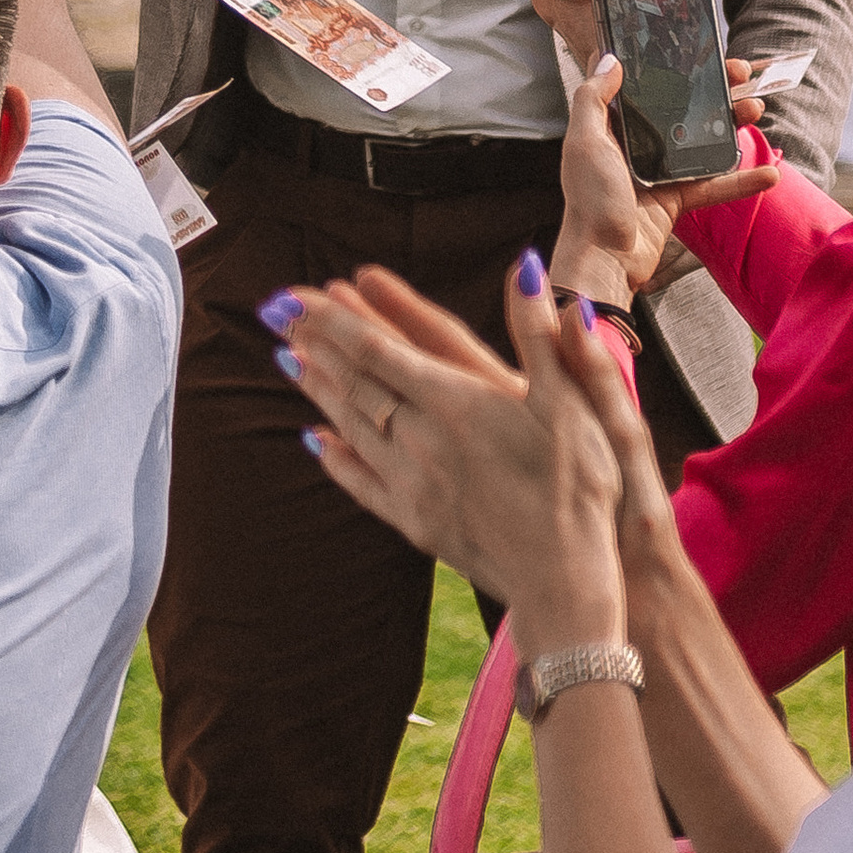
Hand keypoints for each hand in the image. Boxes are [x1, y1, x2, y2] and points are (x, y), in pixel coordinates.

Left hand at [274, 252, 627, 638]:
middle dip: (313, 343)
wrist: (566, 585)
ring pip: (351, 426)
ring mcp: (414, 485)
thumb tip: (525, 266)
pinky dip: (334, 456)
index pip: (376, 349)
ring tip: (287, 359)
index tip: (293, 295)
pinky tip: (315, 439)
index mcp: (456, 404)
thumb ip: (540, 333)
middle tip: (273, 311)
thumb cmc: (579, 490)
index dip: (332, 319)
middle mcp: (424, 440)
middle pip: (354, 382)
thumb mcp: (574, 402)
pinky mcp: (415, 524)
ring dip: (318, 389)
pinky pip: (360, 482)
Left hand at [552, 51, 778, 304]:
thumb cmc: (590, 200)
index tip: (693, 46)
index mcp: (609, 125)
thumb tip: (610, 57)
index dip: (665, 65)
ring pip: (701, 141)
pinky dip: (741, 180)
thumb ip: (593, 99)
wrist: (605, 261)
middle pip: (679, 108)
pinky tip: (770, 173)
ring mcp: (658, 171)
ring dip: (731, 125)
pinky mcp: (677, 198)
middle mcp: (634, 144)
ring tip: (757, 108)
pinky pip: (713, 184)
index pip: (640, 85)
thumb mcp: (585, 142)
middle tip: (741, 73)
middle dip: (711, 90)